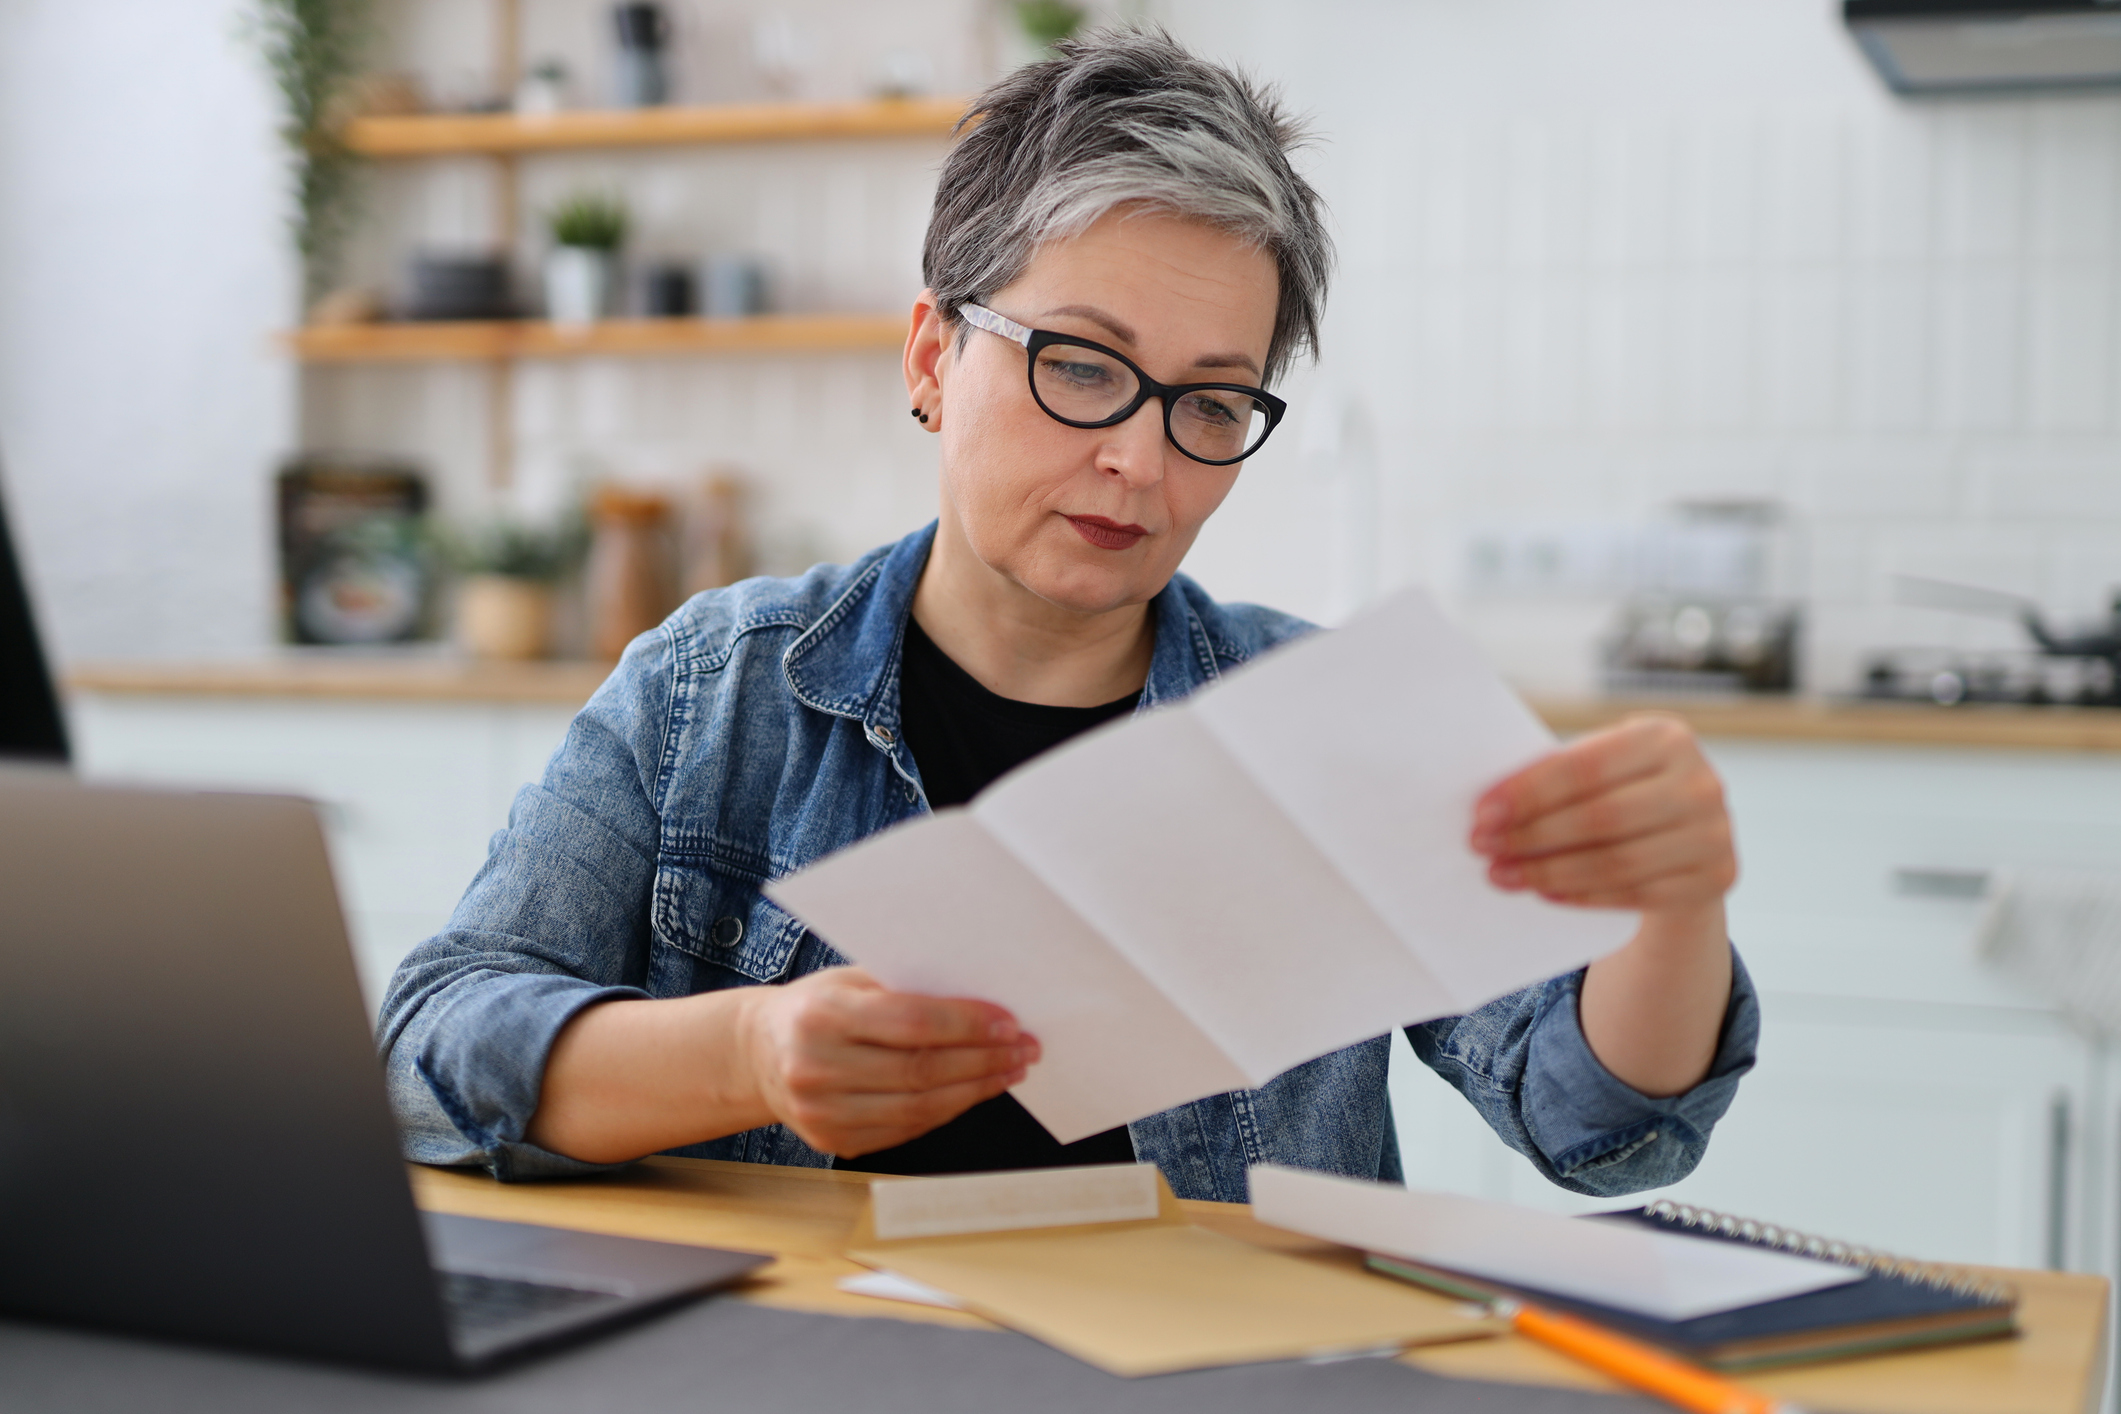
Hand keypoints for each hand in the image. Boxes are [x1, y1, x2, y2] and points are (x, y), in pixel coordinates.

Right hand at [734, 966, 1038, 1157]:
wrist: (759, 1052)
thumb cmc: (817, 1006)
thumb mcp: (851, 980)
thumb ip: (905, 988)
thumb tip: (983, 1000)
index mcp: (821, 1016)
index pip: (911, 1023)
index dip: (967, 1024)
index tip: (1009, 1022)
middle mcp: (816, 1067)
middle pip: (921, 1070)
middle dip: (983, 1059)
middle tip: (1024, 1047)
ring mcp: (822, 1112)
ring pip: (919, 1107)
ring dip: (975, 1089)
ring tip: (1009, 1070)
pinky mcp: (834, 1141)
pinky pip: (906, 1129)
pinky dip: (948, 1109)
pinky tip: (974, 1090)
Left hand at [1469, 713, 1736, 918]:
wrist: (1686, 836)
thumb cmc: (1622, 791)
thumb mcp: (1603, 768)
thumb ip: (1560, 775)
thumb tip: (1490, 809)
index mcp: (1666, 736)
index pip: (1585, 767)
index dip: (1529, 793)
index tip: (1482, 815)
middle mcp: (1701, 781)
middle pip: (1600, 817)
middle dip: (1532, 835)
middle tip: (1483, 849)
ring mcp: (1715, 832)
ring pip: (1616, 861)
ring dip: (1549, 872)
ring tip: (1503, 875)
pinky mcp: (1716, 877)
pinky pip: (1636, 893)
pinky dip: (1583, 895)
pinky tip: (1545, 893)